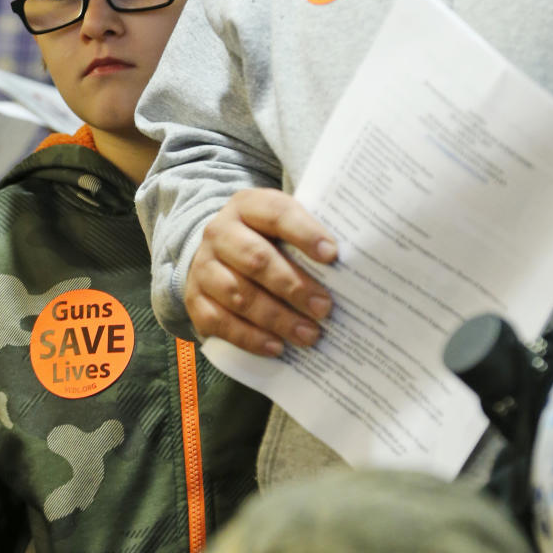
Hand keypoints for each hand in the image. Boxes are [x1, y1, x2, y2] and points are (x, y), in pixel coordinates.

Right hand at [185, 188, 336, 356]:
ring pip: (239, 295)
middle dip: (294, 286)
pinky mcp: (194, 299)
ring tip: (309, 334)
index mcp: (247, 206)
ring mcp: (204, 266)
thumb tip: (357, 262)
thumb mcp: (281, 225)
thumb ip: (309, 235)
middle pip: (256, 259)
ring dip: (277, 318)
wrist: (215, 252)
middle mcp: (220, 232)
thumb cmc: (264, 240)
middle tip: (325, 308)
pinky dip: (249, 337)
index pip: (276, 213)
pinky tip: (276, 347)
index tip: (332, 255)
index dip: (304, 233)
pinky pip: (219, 321)